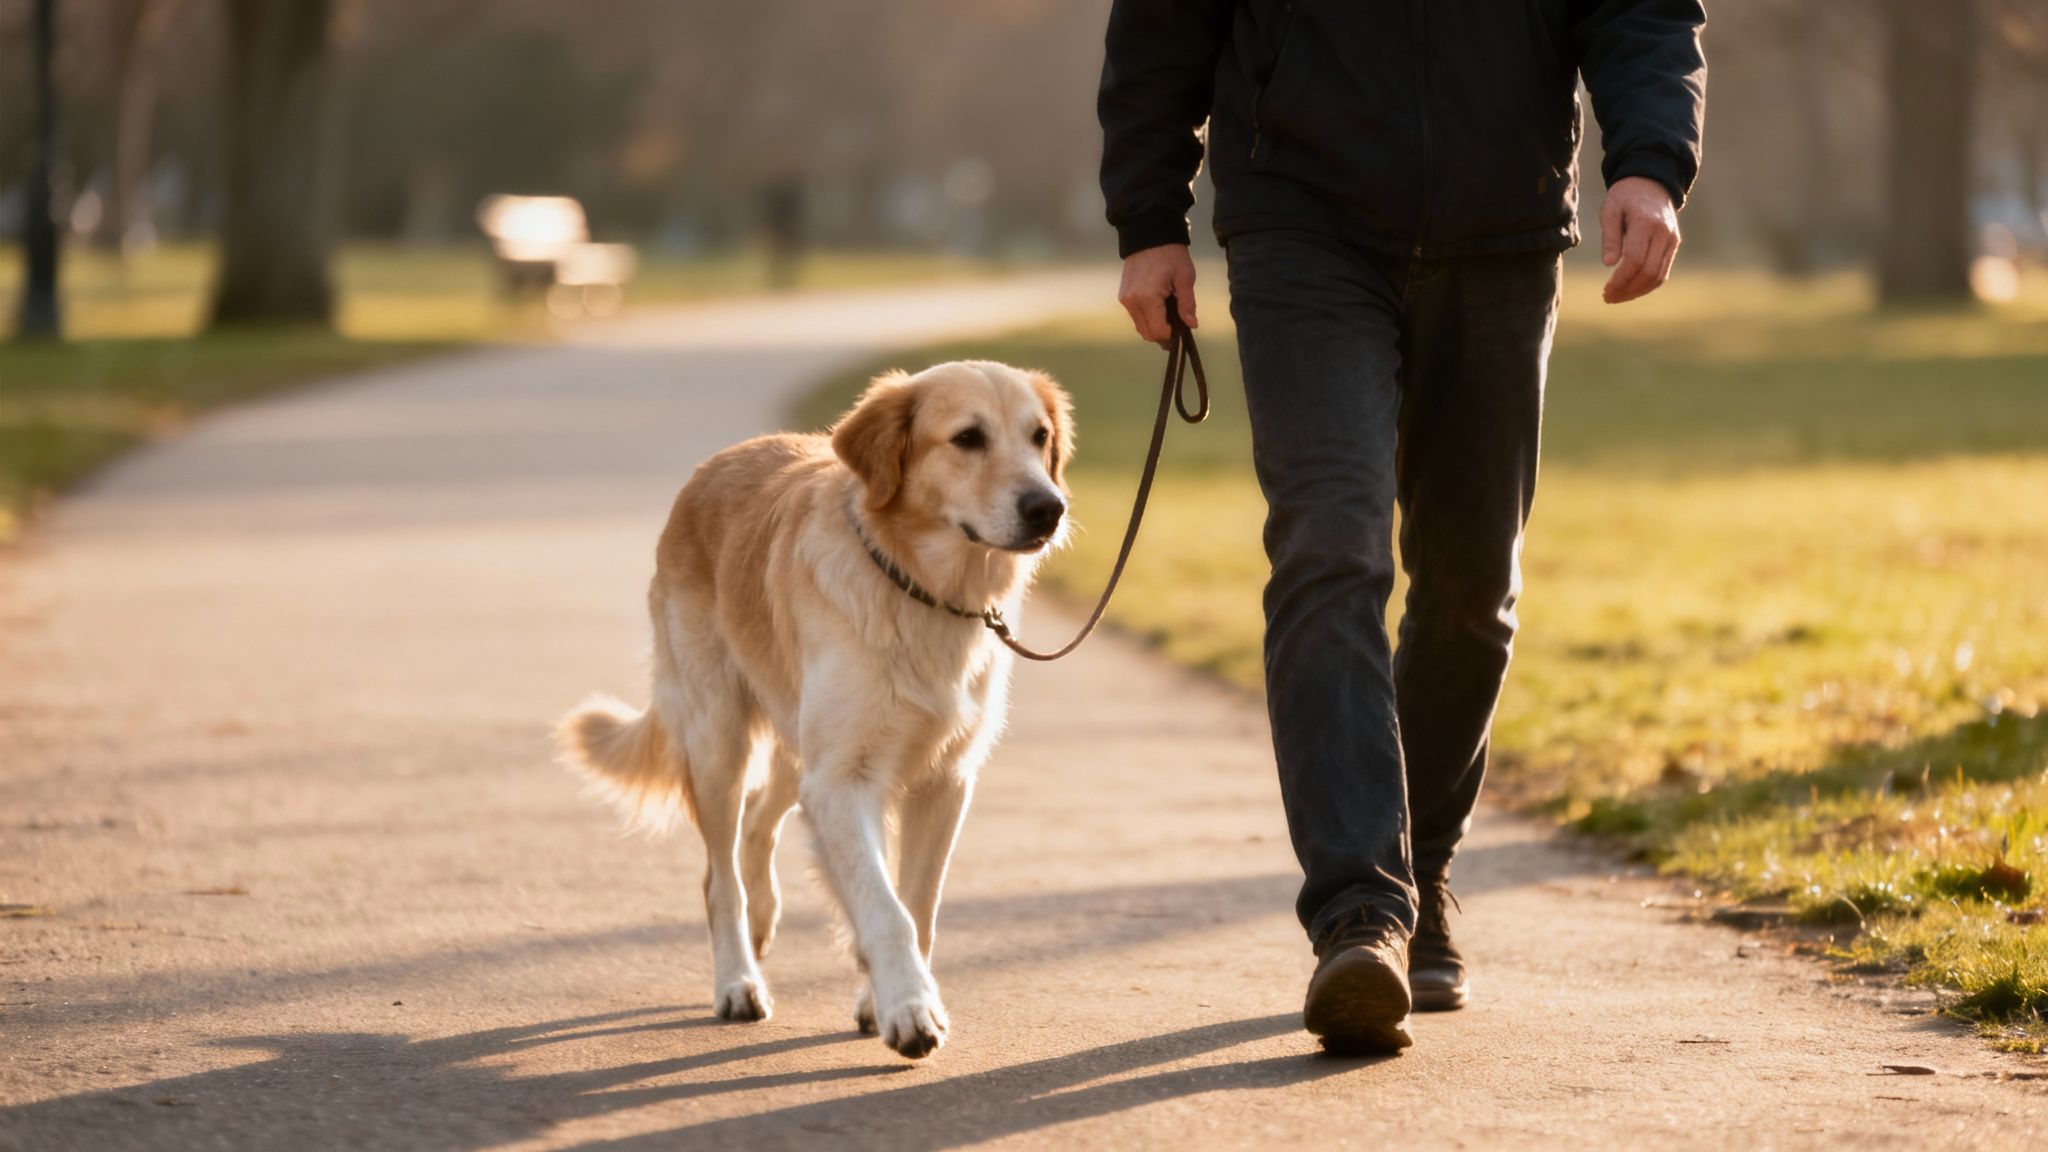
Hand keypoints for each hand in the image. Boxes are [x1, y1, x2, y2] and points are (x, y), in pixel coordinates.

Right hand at [1118, 244, 1197, 343]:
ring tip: (1169, 313)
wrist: (1148, 234)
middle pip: (1147, 333)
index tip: (1183, 330)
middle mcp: (1132, 301)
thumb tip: (1191, 325)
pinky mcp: (1123, 295)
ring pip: (1140, 326)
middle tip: (1178, 325)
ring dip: (1154, 326)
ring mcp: (1125, 299)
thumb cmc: (1170, 253)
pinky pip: (1136, 316)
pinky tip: (1159, 306)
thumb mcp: (1185, 277)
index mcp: (1147, 298)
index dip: (1172, 336)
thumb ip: (1187, 304)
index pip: (1158, 331)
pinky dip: (1147, 317)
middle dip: (1163, 334)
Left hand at [1600, 177, 1680, 303]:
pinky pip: (1663, 271)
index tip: (1605, 289)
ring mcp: (1672, 239)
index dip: (1620, 279)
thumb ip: (1610, 237)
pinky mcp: (1674, 244)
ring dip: (1638, 291)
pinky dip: (1647, 284)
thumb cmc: (1624, 197)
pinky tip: (1630, 289)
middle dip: (1628, 290)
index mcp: (1646, 223)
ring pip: (1658, 275)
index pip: (1635, 259)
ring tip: (1617, 297)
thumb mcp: (1610, 210)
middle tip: (1608, 298)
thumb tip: (1609, 265)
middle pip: (1649, 271)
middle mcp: (1663, 232)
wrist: (1651, 183)